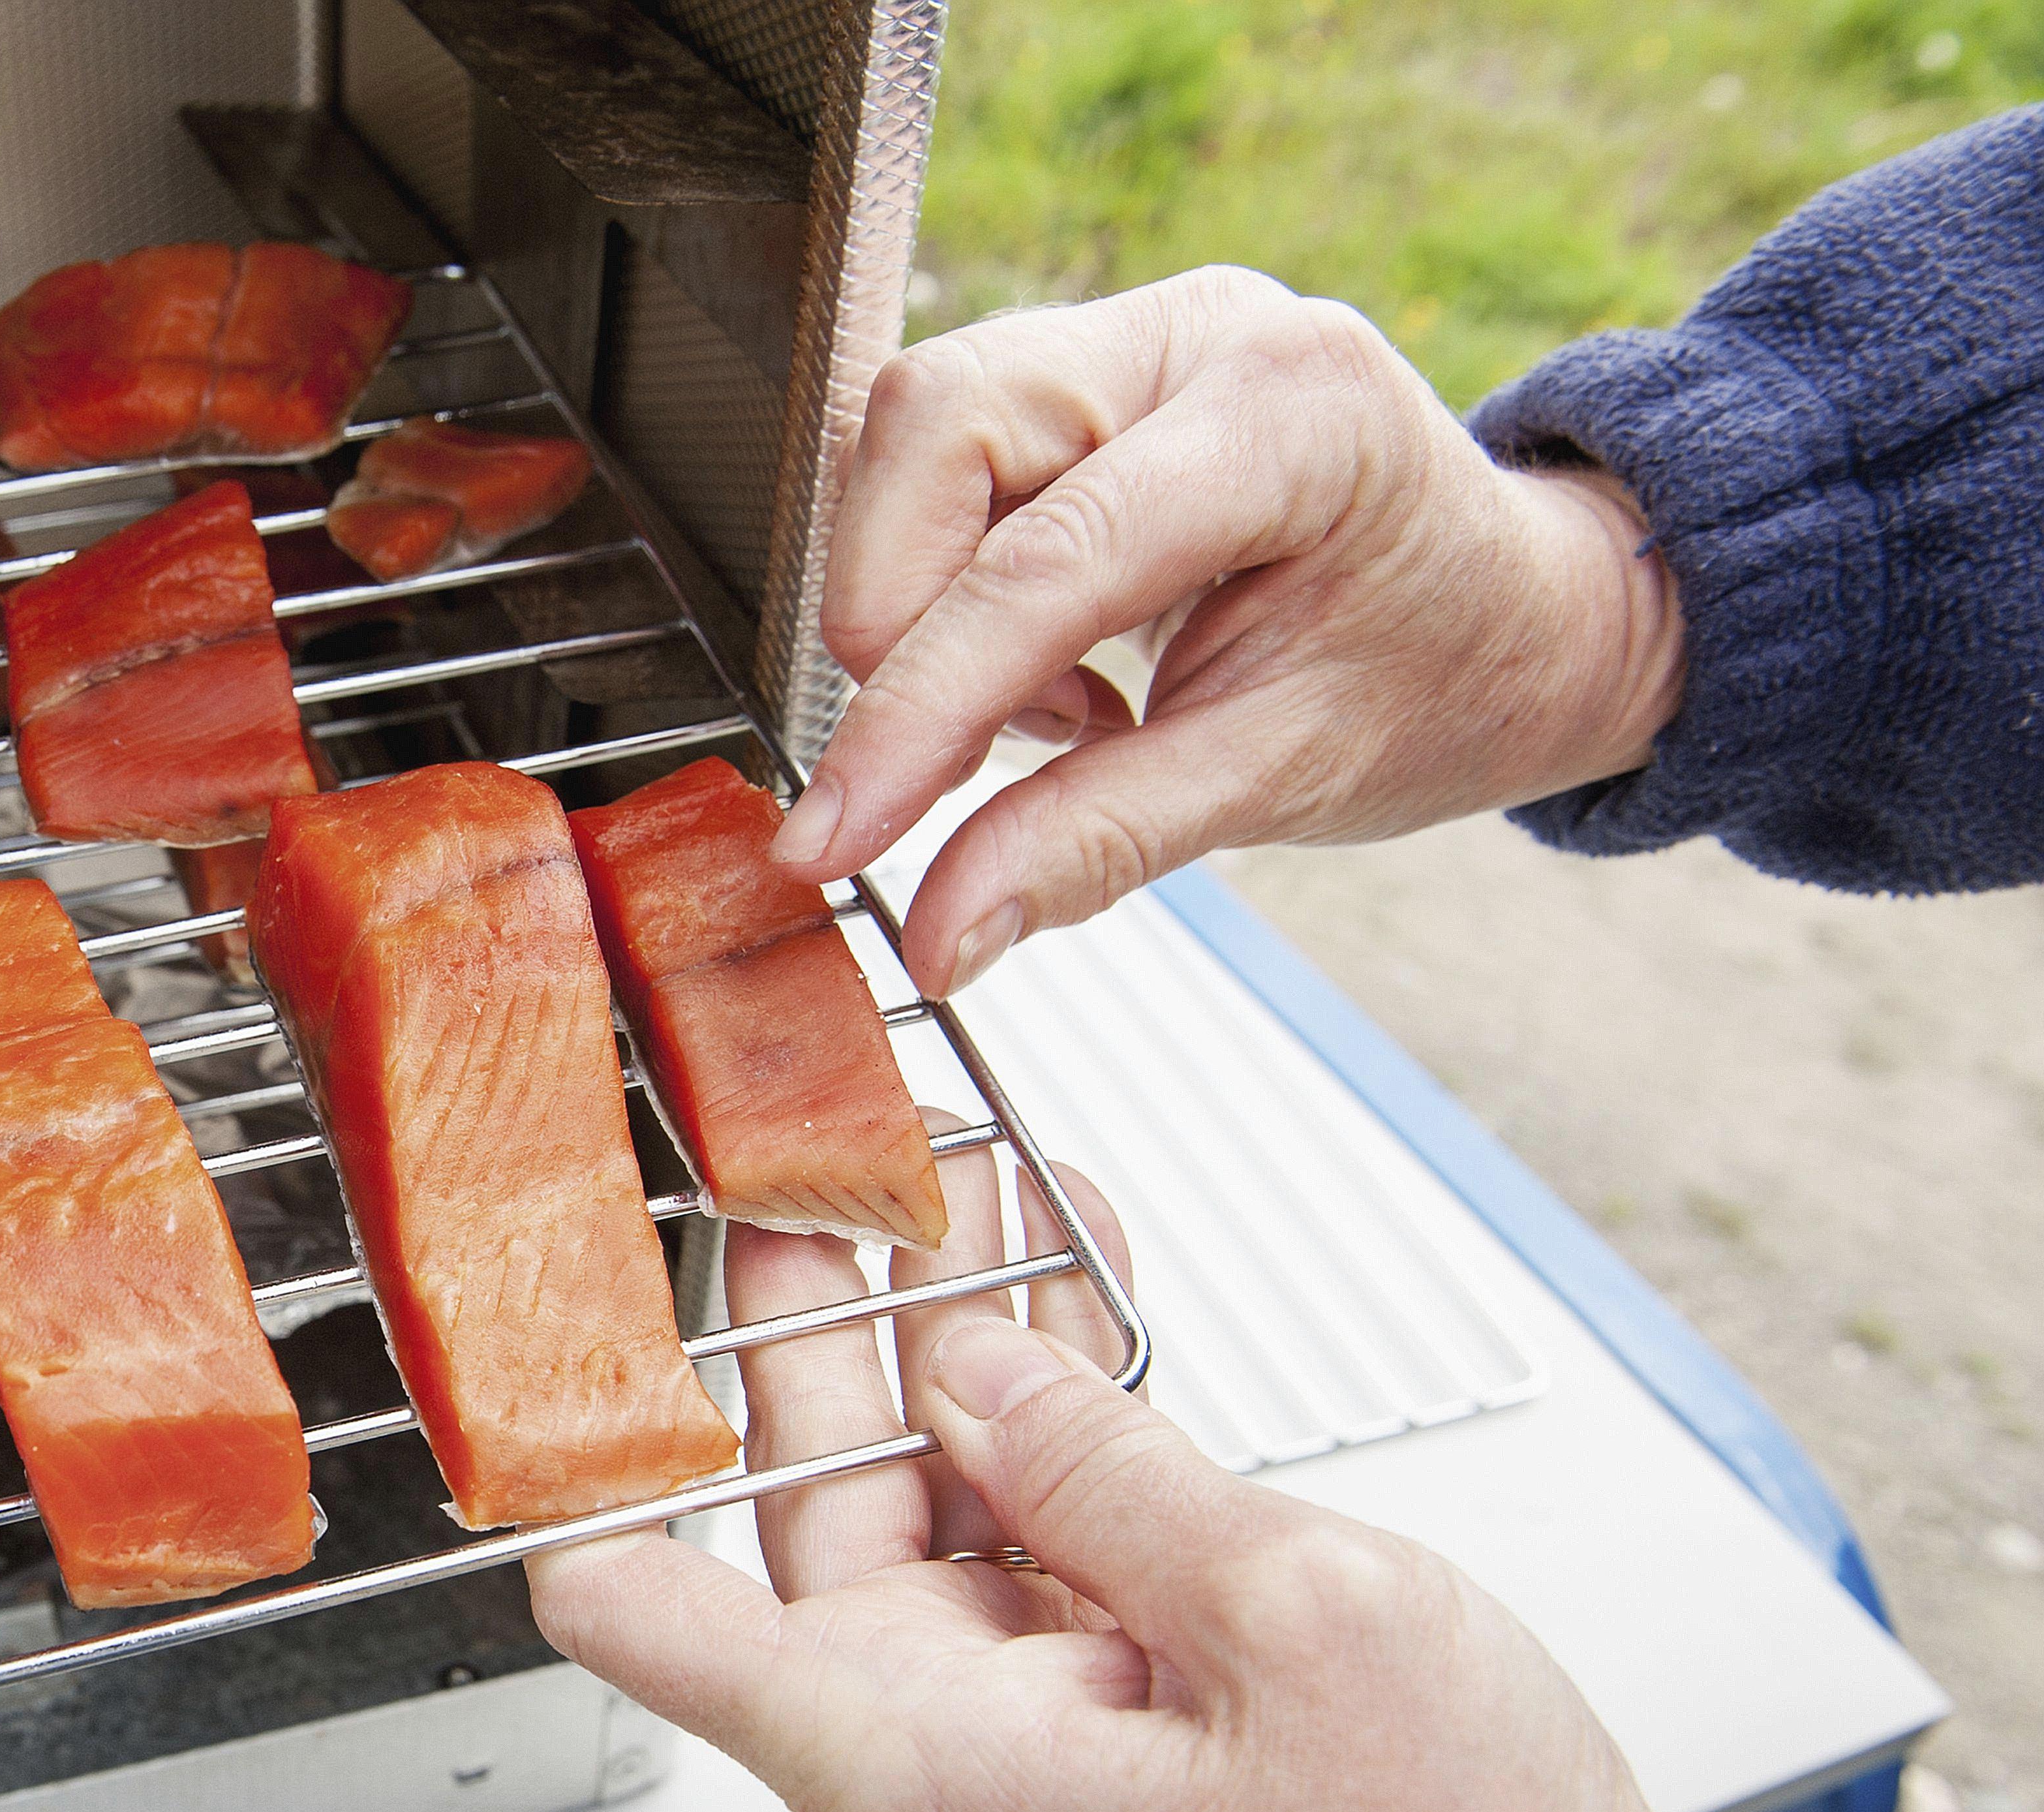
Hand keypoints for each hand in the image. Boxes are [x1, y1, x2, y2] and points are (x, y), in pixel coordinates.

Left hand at [525, 1139, 1724, 1811]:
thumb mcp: (1294, 1615)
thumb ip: (1109, 1469)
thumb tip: (982, 1361)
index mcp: (910, 1759)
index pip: (649, 1615)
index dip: (580, 1469)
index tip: (556, 1324)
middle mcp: (935, 1748)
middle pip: (805, 1499)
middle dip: (817, 1318)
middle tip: (820, 1161)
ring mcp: (1029, 1726)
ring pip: (937, 1492)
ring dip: (956, 1338)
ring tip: (959, 1174)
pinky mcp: (1120, 1709)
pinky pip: (1048, 1531)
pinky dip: (1063, 1410)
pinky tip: (1075, 1283)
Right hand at [779, 267, 1685, 995]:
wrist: (1522, 617)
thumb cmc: (1441, 679)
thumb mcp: (1285, 777)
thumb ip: (1096, 842)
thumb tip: (938, 934)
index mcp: (1290, 415)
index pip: (1037, 559)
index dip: (914, 710)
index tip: (831, 838)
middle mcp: (1201, 335)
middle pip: (934, 429)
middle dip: (900, 619)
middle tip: (963, 757)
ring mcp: (1136, 336)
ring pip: (912, 435)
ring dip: (927, 600)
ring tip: (1059, 705)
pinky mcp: (1085, 370)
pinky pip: (939, 459)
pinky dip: (953, 582)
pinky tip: (1055, 659)